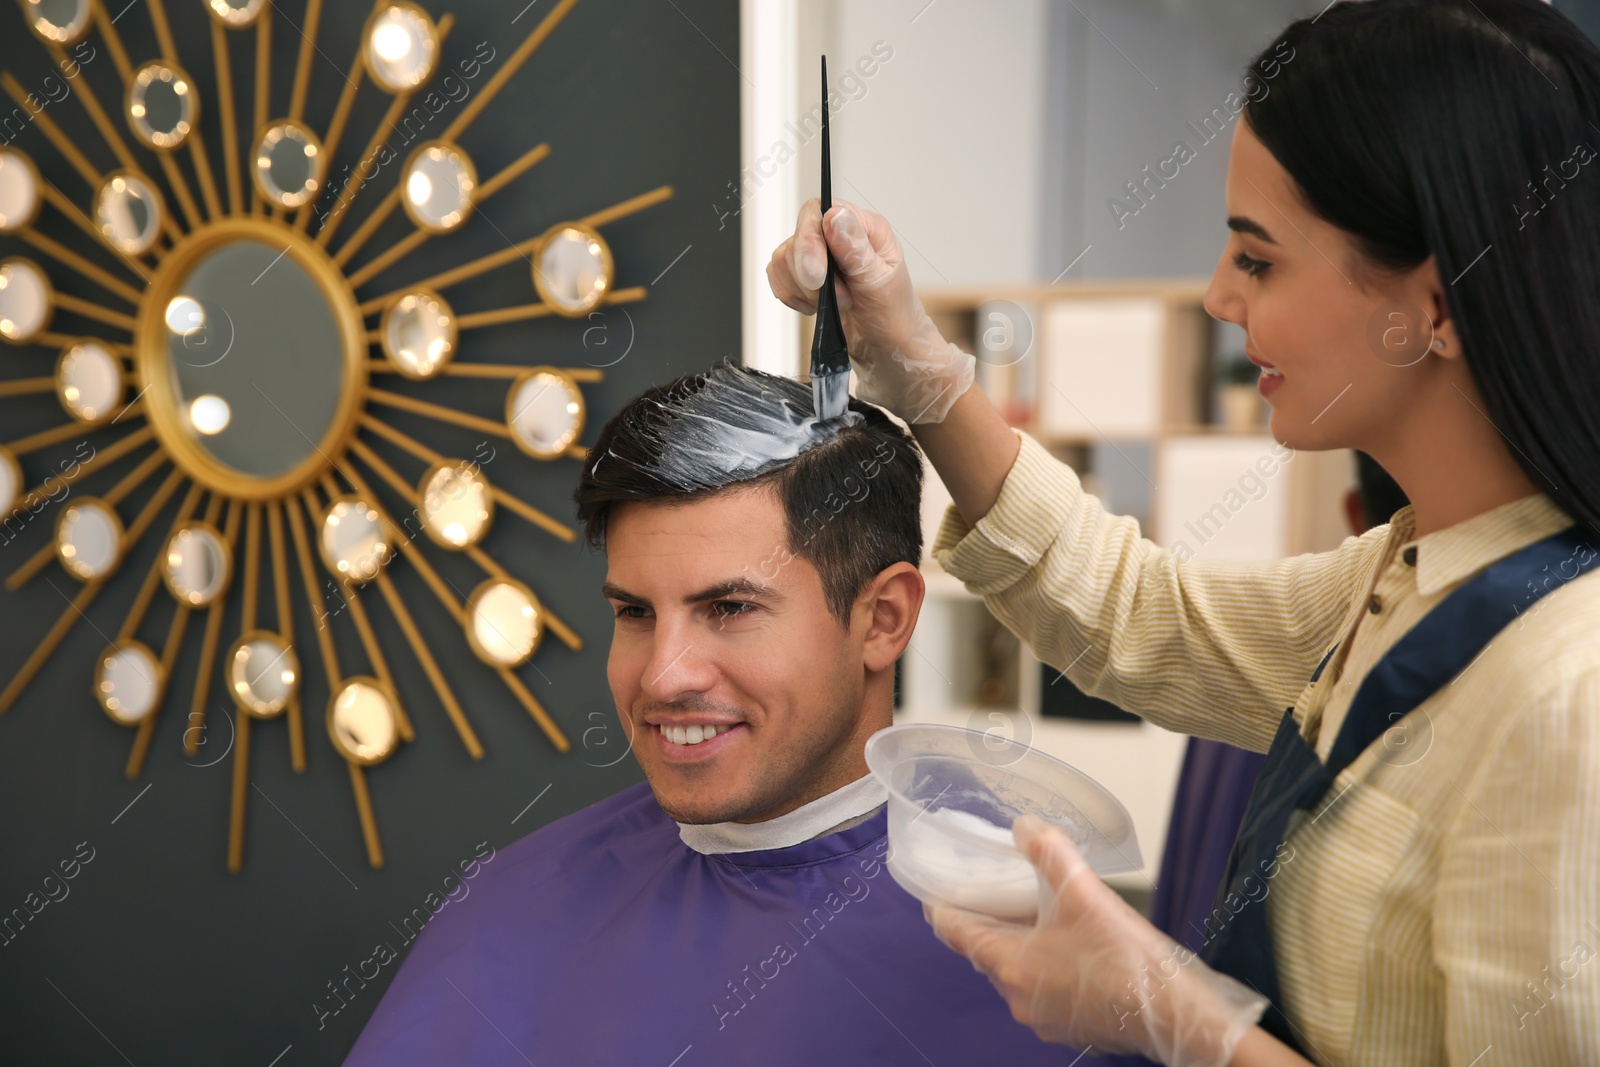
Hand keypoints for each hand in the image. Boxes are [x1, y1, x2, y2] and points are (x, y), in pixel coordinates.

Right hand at [766, 198, 974, 423]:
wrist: (887, 349)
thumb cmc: (894, 317)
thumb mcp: (880, 283)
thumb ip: (856, 250)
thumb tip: (835, 217)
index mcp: (864, 227)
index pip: (819, 212)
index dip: (810, 241)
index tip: (818, 276)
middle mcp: (839, 236)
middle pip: (798, 236)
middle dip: (810, 274)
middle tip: (839, 298)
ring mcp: (820, 256)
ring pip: (784, 258)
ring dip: (805, 290)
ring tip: (837, 304)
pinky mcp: (805, 277)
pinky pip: (779, 277)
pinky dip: (793, 297)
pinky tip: (816, 309)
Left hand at [923, 815, 1267, 1066]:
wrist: (1173, 1012)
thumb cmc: (1126, 960)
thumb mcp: (1082, 891)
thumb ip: (1048, 851)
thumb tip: (1024, 827)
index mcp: (1012, 967)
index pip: (959, 935)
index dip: (943, 912)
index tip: (933, 897)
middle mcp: (1020, 998)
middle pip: (987, 954)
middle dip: (988, 924)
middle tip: (993, 894)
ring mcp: (1045, 1018)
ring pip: (1017, 973)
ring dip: (1021, 946)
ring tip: (1036, 915)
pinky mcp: (1072, 1026)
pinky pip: (1044, 991)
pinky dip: (1046, 966)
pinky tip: (1069, 946)